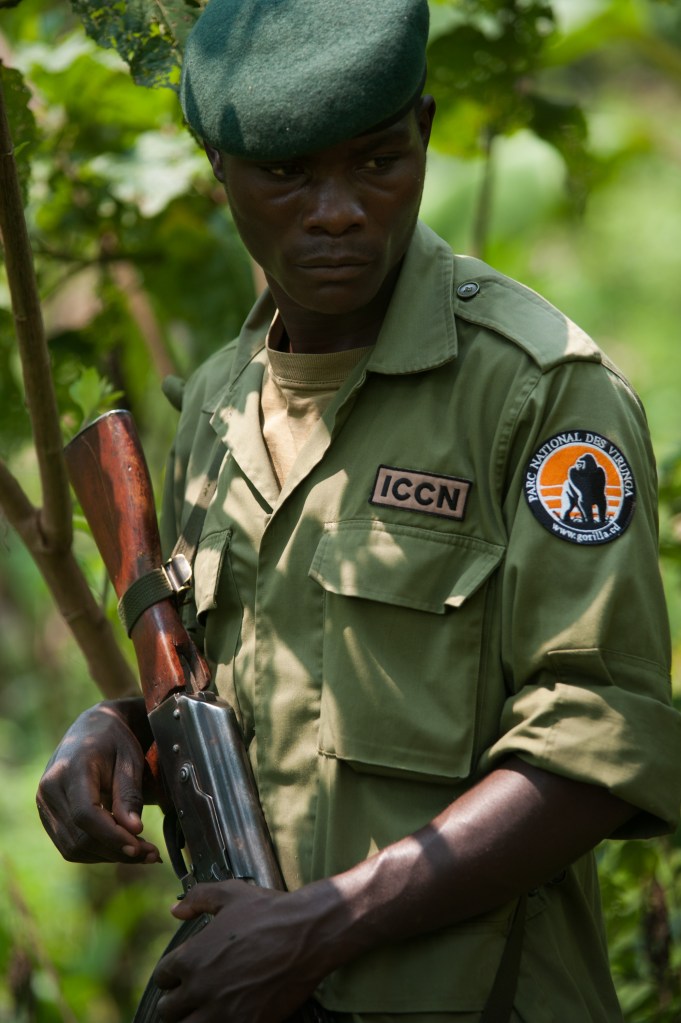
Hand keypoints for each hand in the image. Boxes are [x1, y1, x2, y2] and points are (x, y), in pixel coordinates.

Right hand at [36, 698, 160, 863]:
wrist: (91, 728)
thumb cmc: (115, 740)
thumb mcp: (130, 758)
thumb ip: (129, 794)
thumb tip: (134, 831)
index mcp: (70, 768)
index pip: (85, 814)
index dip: (112, 836)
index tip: (140, 846)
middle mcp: (49, 788)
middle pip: (79, 836)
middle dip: (116, 850)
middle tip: (151, 854)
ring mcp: (44, 804)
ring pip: (73, 847)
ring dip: (108, 856)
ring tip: (142, 852)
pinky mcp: (48, 816)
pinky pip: (69, 845)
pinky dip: (97, 852)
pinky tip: (121, 847)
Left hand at [153, 881, 333, 1022]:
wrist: (307, 934)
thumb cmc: (269, 911)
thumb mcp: (231, 894)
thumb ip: (198, 898)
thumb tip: (174, 910)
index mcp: (192, 957)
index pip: (162, 979)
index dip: (171, 977)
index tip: (182, 977)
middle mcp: (201, 987)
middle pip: (168, 1011)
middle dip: (178, 1004)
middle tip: (192, 998)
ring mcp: (222, 1011)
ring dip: (193, 1020)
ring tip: (205, 1012)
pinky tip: (230, 1016)